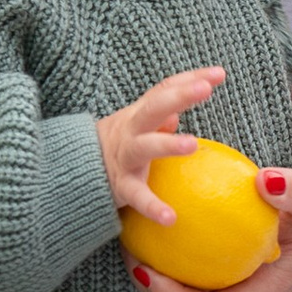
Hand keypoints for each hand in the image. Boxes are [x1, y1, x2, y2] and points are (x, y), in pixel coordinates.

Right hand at [94, 67, 228, 225]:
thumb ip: (158, 117)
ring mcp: (125, 157)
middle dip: (179, 96)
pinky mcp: (121, 185)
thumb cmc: (118, 144)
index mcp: (139, 114)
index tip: (218, 74)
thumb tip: (176, 116)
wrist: (73, 168)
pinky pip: (137, 196)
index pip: (164, 90)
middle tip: (204, 89)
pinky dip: (153, 207)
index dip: (189, 79)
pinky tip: (171, 218)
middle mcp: (131, 130)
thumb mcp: (136, 126)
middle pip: (153, 108)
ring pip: (145, 147)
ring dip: (168, 144)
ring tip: (192, 145)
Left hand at [129, 169, 291, 291]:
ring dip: (152, 272)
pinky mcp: (227, 274)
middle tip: (129, 244)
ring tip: (132, 233)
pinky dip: (167, 254)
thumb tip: (264, 180)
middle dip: (149, 289)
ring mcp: (233, 289)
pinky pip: (189, 272)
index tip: (149, 270)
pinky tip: (155, 217)